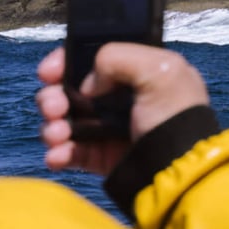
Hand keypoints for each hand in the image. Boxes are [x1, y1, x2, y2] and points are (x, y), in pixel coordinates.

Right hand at [36, 44, 208, 175]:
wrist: (179, 172)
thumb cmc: (174, 114)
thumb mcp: (160, 69)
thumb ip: (119, 57)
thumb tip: (88, 83)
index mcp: (138, 70)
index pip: (94, 56)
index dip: (67, 59)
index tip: (50, 70)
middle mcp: (121, 97)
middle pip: (72, 88)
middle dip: (53, 95)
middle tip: (53, 106)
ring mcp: (109, 128)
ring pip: (65, 119)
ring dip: (52, 125)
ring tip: (57, 133)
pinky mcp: (101, 158)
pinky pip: (69, 151)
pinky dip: (58, 152)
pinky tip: (58, 155)